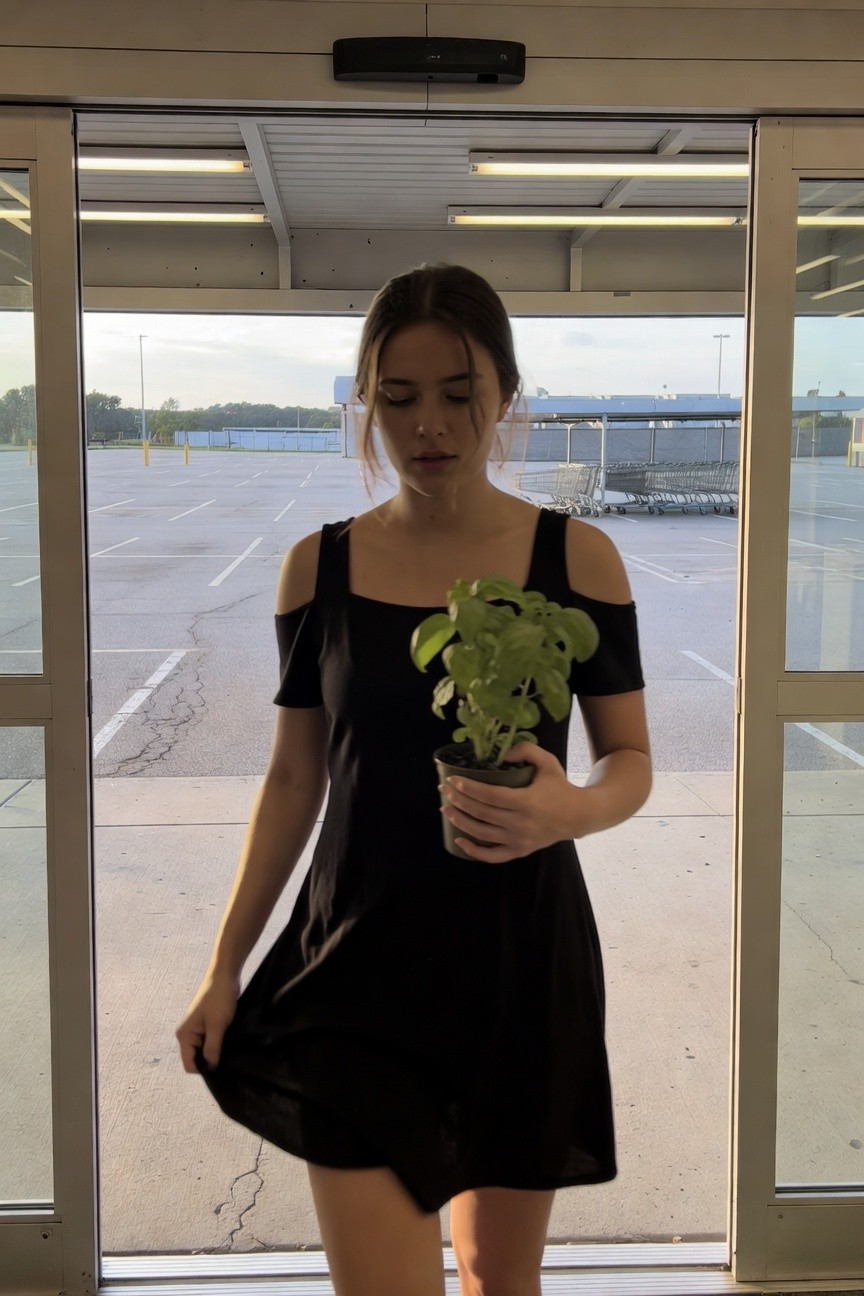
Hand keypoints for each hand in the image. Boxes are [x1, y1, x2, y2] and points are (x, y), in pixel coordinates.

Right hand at [175, 970, 239, 1072]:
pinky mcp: (205, 1025)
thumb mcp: (217, 1025)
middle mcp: (186, 1034)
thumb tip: (211, 1069)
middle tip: (227, 1057)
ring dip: (214, 1051)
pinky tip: (228, 1041)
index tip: (220, 1066)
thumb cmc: (219, 998)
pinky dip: (217, 1043)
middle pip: (195, 1058)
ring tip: (229, 1048)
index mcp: (184, 1035)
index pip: (189, 1064)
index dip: (203, 1069)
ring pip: (203, 1050)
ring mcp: (196, 1029)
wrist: (225, 975)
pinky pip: (209, 1041)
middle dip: (209, 1060)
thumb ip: (212, 1049)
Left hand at [440, 743, 584, 863]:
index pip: (490, 795)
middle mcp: (520, 823)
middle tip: (445, 790)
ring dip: (460, 821)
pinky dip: (473, 851)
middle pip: (481, 813)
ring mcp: (519, 840)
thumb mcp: (548, 762)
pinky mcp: (520, 851)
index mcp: (526, 801)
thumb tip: (501, 755)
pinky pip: (492, 856)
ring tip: (446, 809)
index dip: (469, 788)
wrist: (579, 815)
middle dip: (459, 800)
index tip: (453, 780)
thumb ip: (526, 751)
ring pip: (482, 833)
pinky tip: (459, 840)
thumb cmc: (560, 787)